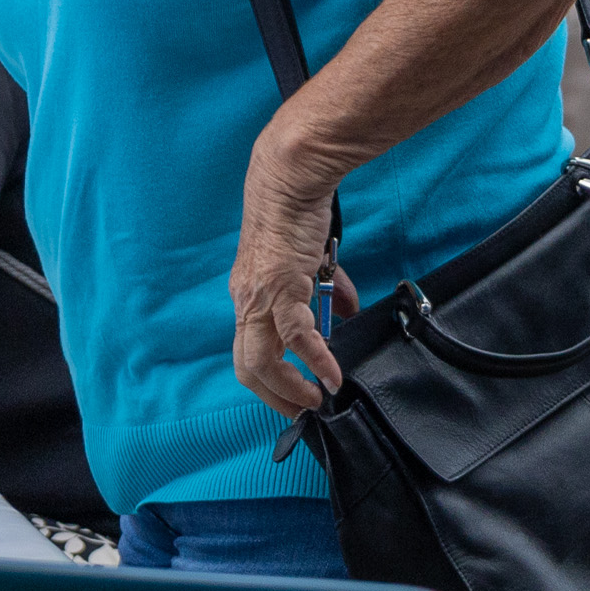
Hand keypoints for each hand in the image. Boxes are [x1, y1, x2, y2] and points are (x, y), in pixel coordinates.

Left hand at [226, 140, 364, 415]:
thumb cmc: (297, 215)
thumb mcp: (309, 263)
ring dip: (289, 389)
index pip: (247, 349)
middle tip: (301, 412)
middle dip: (273, 396)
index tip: (293, 396)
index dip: (267, 379)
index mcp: (248, 294)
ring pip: (261, 360)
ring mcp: (260, 296)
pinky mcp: (281, 287)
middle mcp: (246, 300)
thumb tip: (344, 314)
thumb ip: (324, 293)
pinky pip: (295, 336)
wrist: (290, 178)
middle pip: (246, 365)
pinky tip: (332, 376)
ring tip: (317, 401)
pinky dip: (315, 360)